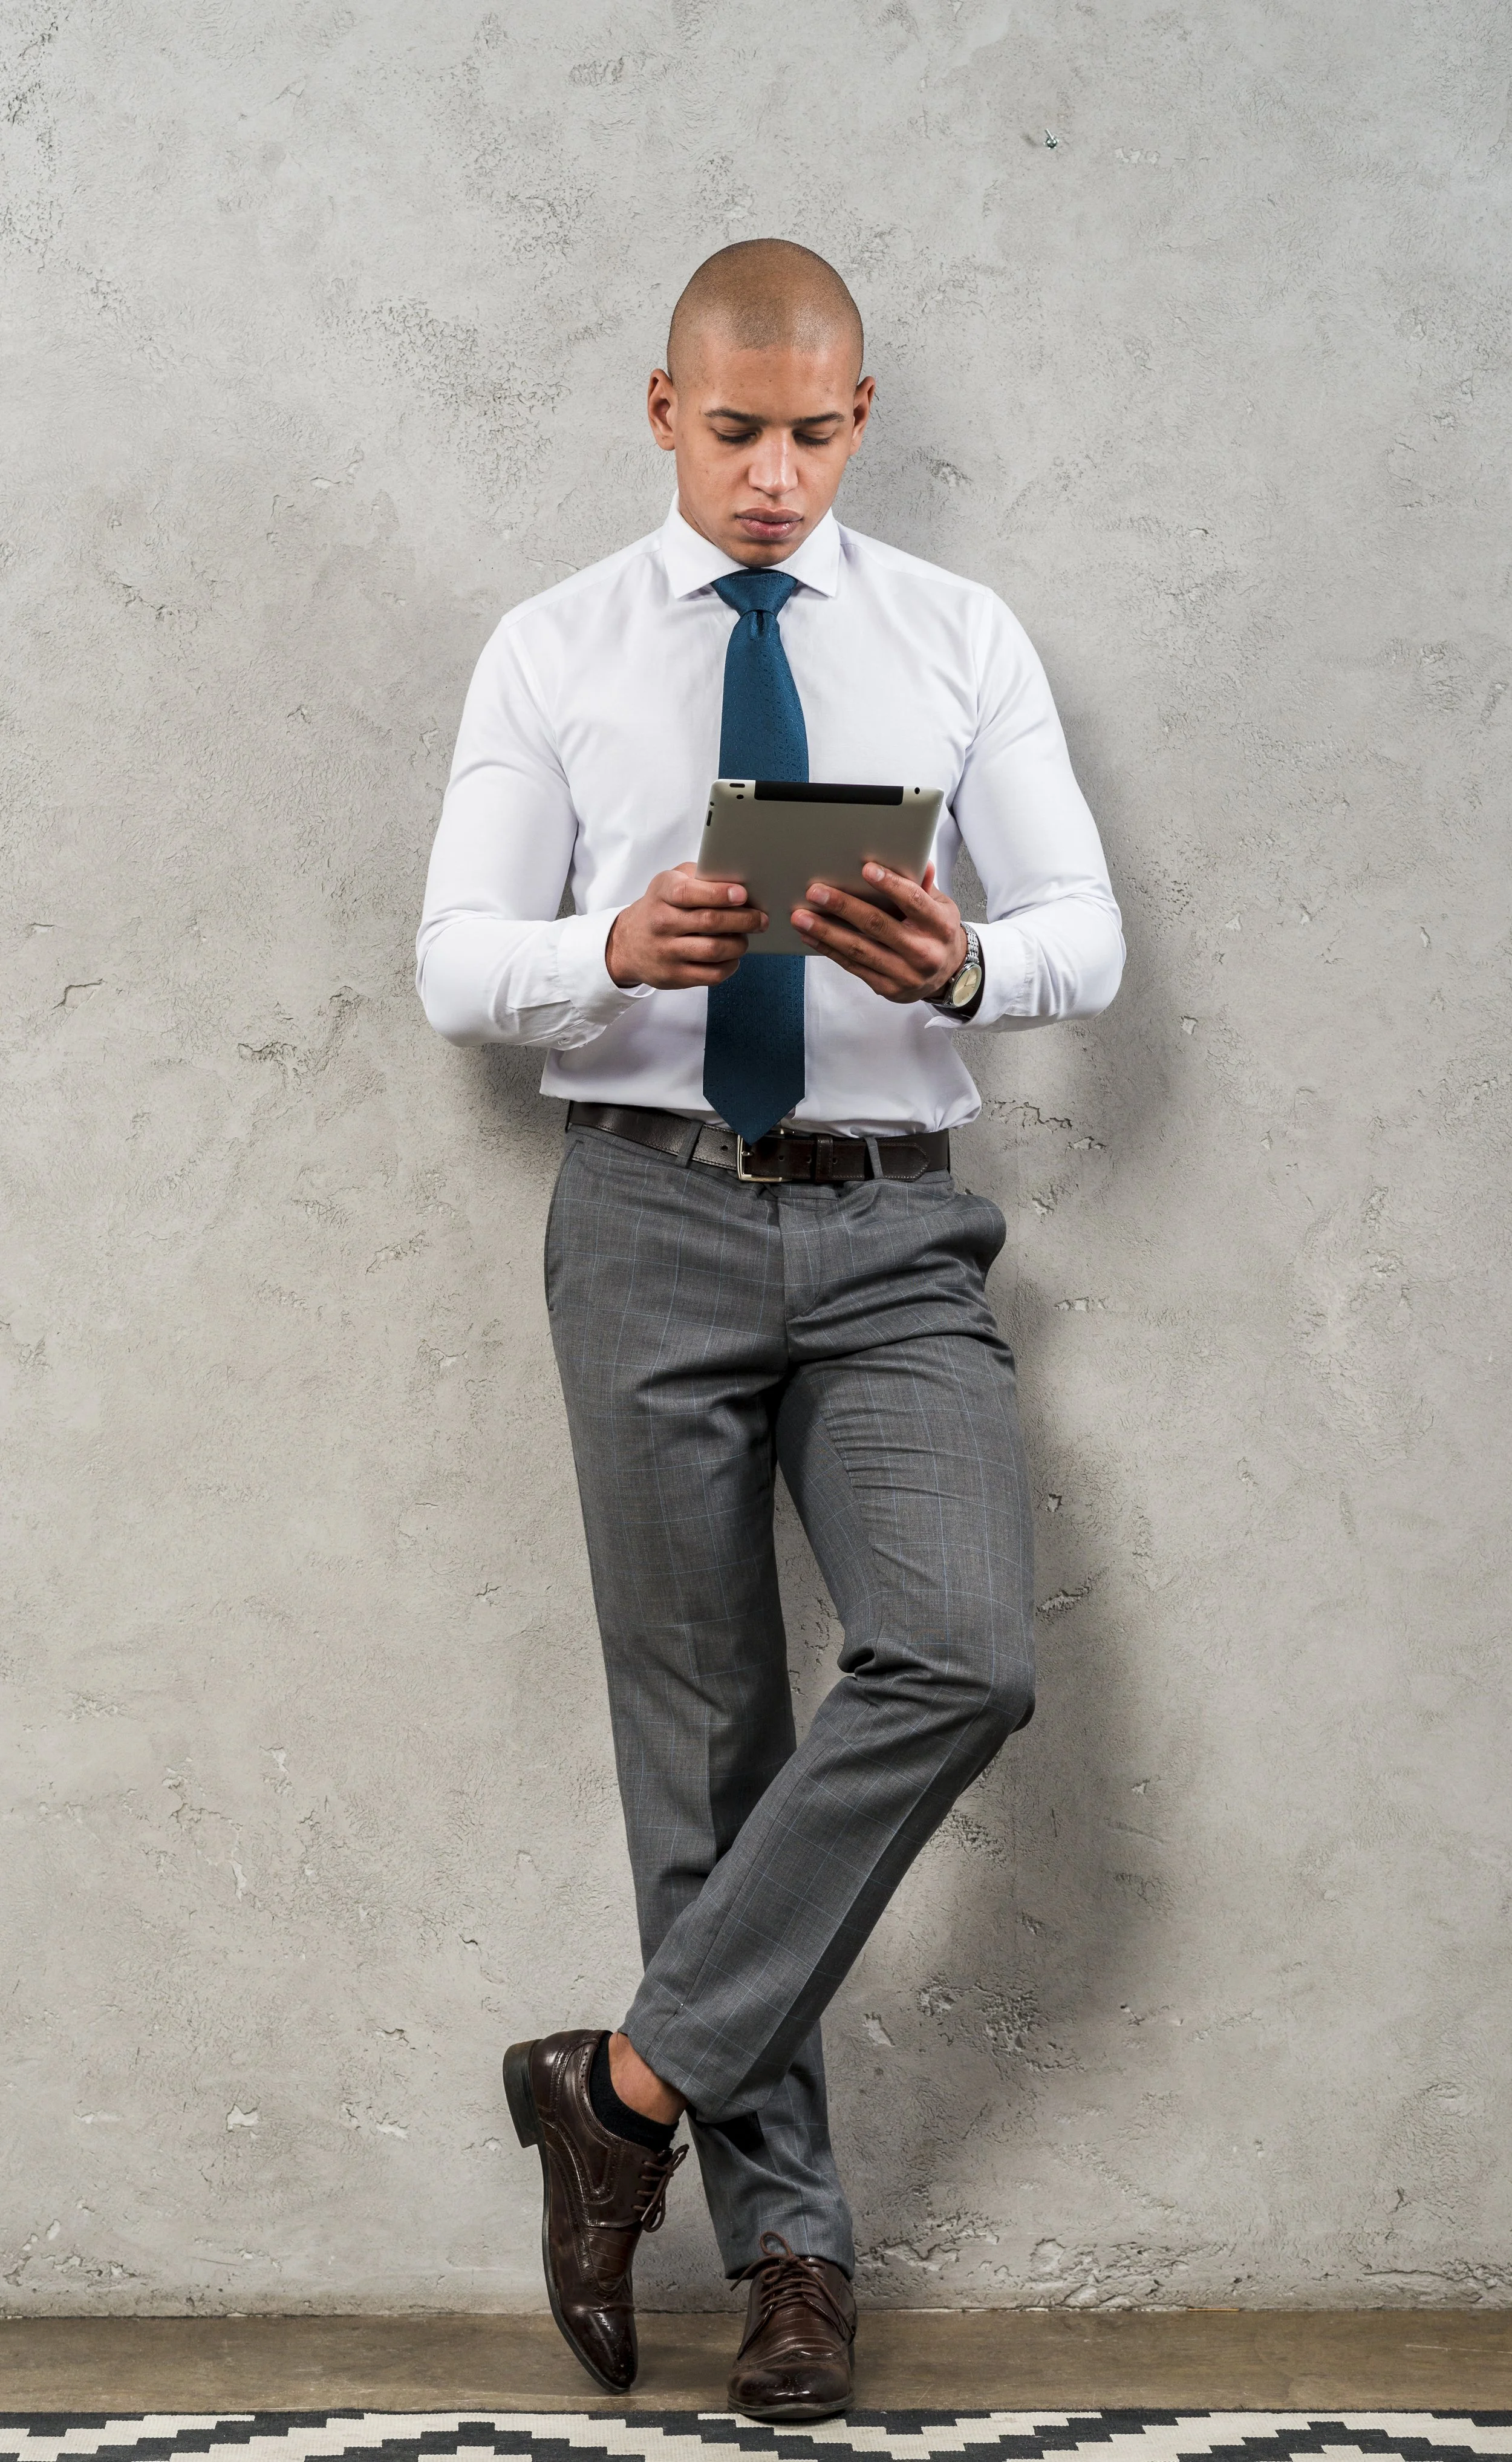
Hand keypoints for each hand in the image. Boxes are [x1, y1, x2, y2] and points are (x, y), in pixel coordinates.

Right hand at [606, 862, 767, 989]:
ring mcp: (666, 951)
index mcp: (662, 893)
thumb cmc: (660, 907)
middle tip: (761, 919)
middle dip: (743, 920)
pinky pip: (711, 974)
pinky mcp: (673, 976)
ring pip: (714, 950)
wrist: (628, 943)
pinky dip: (730, 965)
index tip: (742, 895)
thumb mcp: (670, 882)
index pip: (689, 893)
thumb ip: (699, 877)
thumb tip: (738, 881)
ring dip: (739, 944)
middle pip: (710, 922)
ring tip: (745, 938)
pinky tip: (733, 957)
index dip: (719, 894)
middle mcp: (661, 922)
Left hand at [791, 862, 966, 1002]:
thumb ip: (924, 886)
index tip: (866, 869)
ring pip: (859, 950)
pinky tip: (810, 936)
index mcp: (940, 926)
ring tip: (801, 917)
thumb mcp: (941, 907)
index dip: (890, 885)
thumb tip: (918, 860)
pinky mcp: (887, 988)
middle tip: (815, 892)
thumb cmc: (939, 933)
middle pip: (878, 926)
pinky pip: (853, 966)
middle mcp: (923, 952)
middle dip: (843, 907)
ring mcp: (904, 974)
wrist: (949, 976)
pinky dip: (829, 950)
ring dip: (826, 931)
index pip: (914, 902)